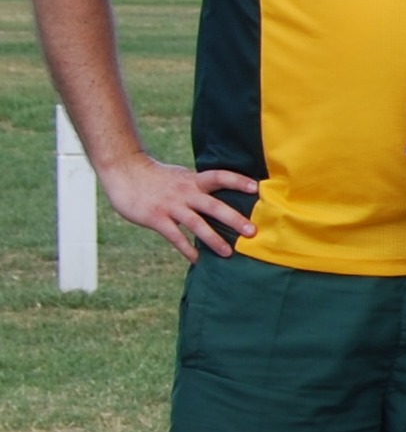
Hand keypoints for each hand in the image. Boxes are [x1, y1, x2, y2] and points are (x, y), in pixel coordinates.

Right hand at [95, 152, 258, 259]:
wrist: (123, 170)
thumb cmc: (157, 176)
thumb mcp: (182, 176)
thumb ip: (200, 187)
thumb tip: (224, 197)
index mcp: (194, 181)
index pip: (220, 177)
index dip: (238, 181)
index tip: (256, 188)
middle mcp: (185, 192)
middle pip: (214, 205)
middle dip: (234, 219)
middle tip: (253, 231)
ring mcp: (171, 206)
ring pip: (196, 223)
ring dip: (214, 239)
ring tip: (229, 253)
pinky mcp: (156, 218)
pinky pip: (175, 237)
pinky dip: (187, 250)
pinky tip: (198, 261)